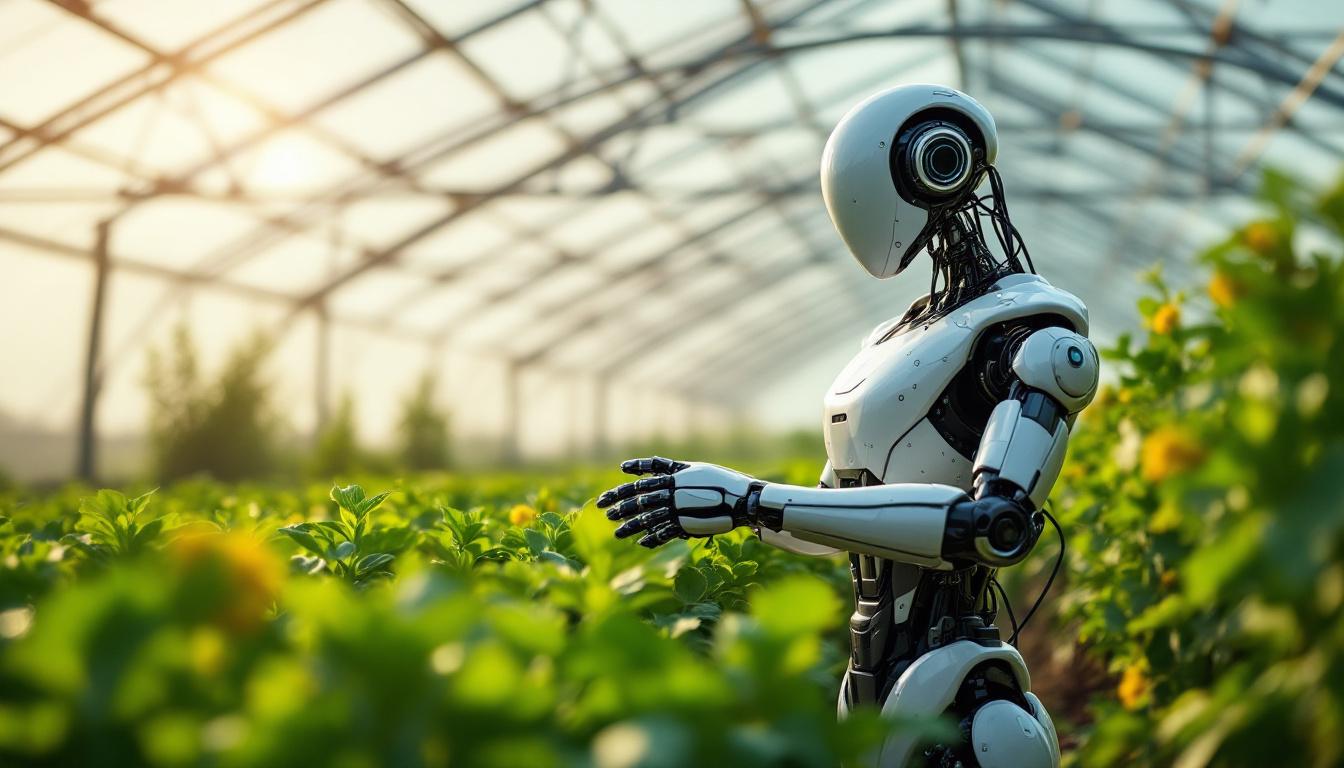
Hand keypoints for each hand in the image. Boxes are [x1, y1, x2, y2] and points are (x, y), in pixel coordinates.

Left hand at [595, 457, 760, 547]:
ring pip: (647, 518)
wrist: (740, 499)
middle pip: (638, 500)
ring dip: (630, 525)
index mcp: (672, 478)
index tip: (606, 494)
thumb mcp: (692, 468)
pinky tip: (641, 543)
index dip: (621, 488)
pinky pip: (664, 533)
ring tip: (616, 533)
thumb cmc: (719, 480)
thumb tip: (654, 469)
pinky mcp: (686, 525)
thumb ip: (671, 468)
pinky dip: (652, 538)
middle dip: (619, 506)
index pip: (640, 483)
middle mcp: (671, 494)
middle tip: (603, 511)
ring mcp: (678, 510)